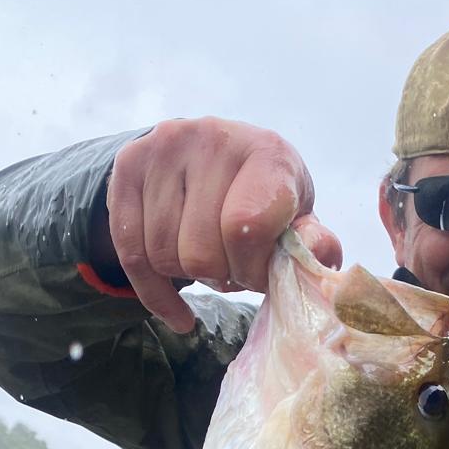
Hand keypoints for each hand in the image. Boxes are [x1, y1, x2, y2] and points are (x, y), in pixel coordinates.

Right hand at [101, 118, 342, 330]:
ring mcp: (165, 147)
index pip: (244, 228)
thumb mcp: (297, 218)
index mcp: (266, 152)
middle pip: (200, 252)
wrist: (215, 155)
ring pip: (165, 256)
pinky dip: (155, 294)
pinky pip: (131, 253)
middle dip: (220, 276)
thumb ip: (311, 242)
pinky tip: (176, 310)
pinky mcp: (129, 165)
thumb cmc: (266, 198)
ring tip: (210, 259)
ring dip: (189, 276)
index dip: (251, 269)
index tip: (259, 274)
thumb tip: (320, 254)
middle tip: (232, 268)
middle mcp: (212, 138)